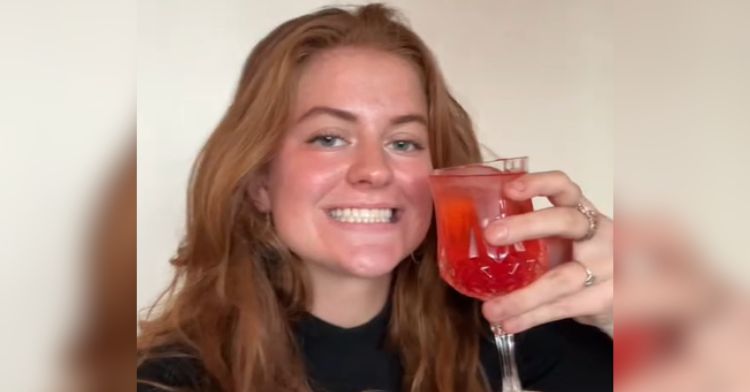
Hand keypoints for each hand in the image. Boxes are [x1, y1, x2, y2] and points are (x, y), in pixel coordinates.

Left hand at [480, 171, 612, 332]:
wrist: (637, 294)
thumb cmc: (586, 262)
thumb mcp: (569, 242)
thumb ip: (536, 236)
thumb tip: (476, 237)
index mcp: (583, 214)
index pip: (565, 189)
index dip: (539, 183)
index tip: (508, 188)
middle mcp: (599, 234)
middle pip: (566, 221)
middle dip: (528, 225)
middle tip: (491, 235)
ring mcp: (608, 267)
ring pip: (562, 279)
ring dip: (522, 296)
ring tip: (490, 309)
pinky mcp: (607, 298)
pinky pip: (563, 308)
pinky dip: (532, 318)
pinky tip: (508, 324)